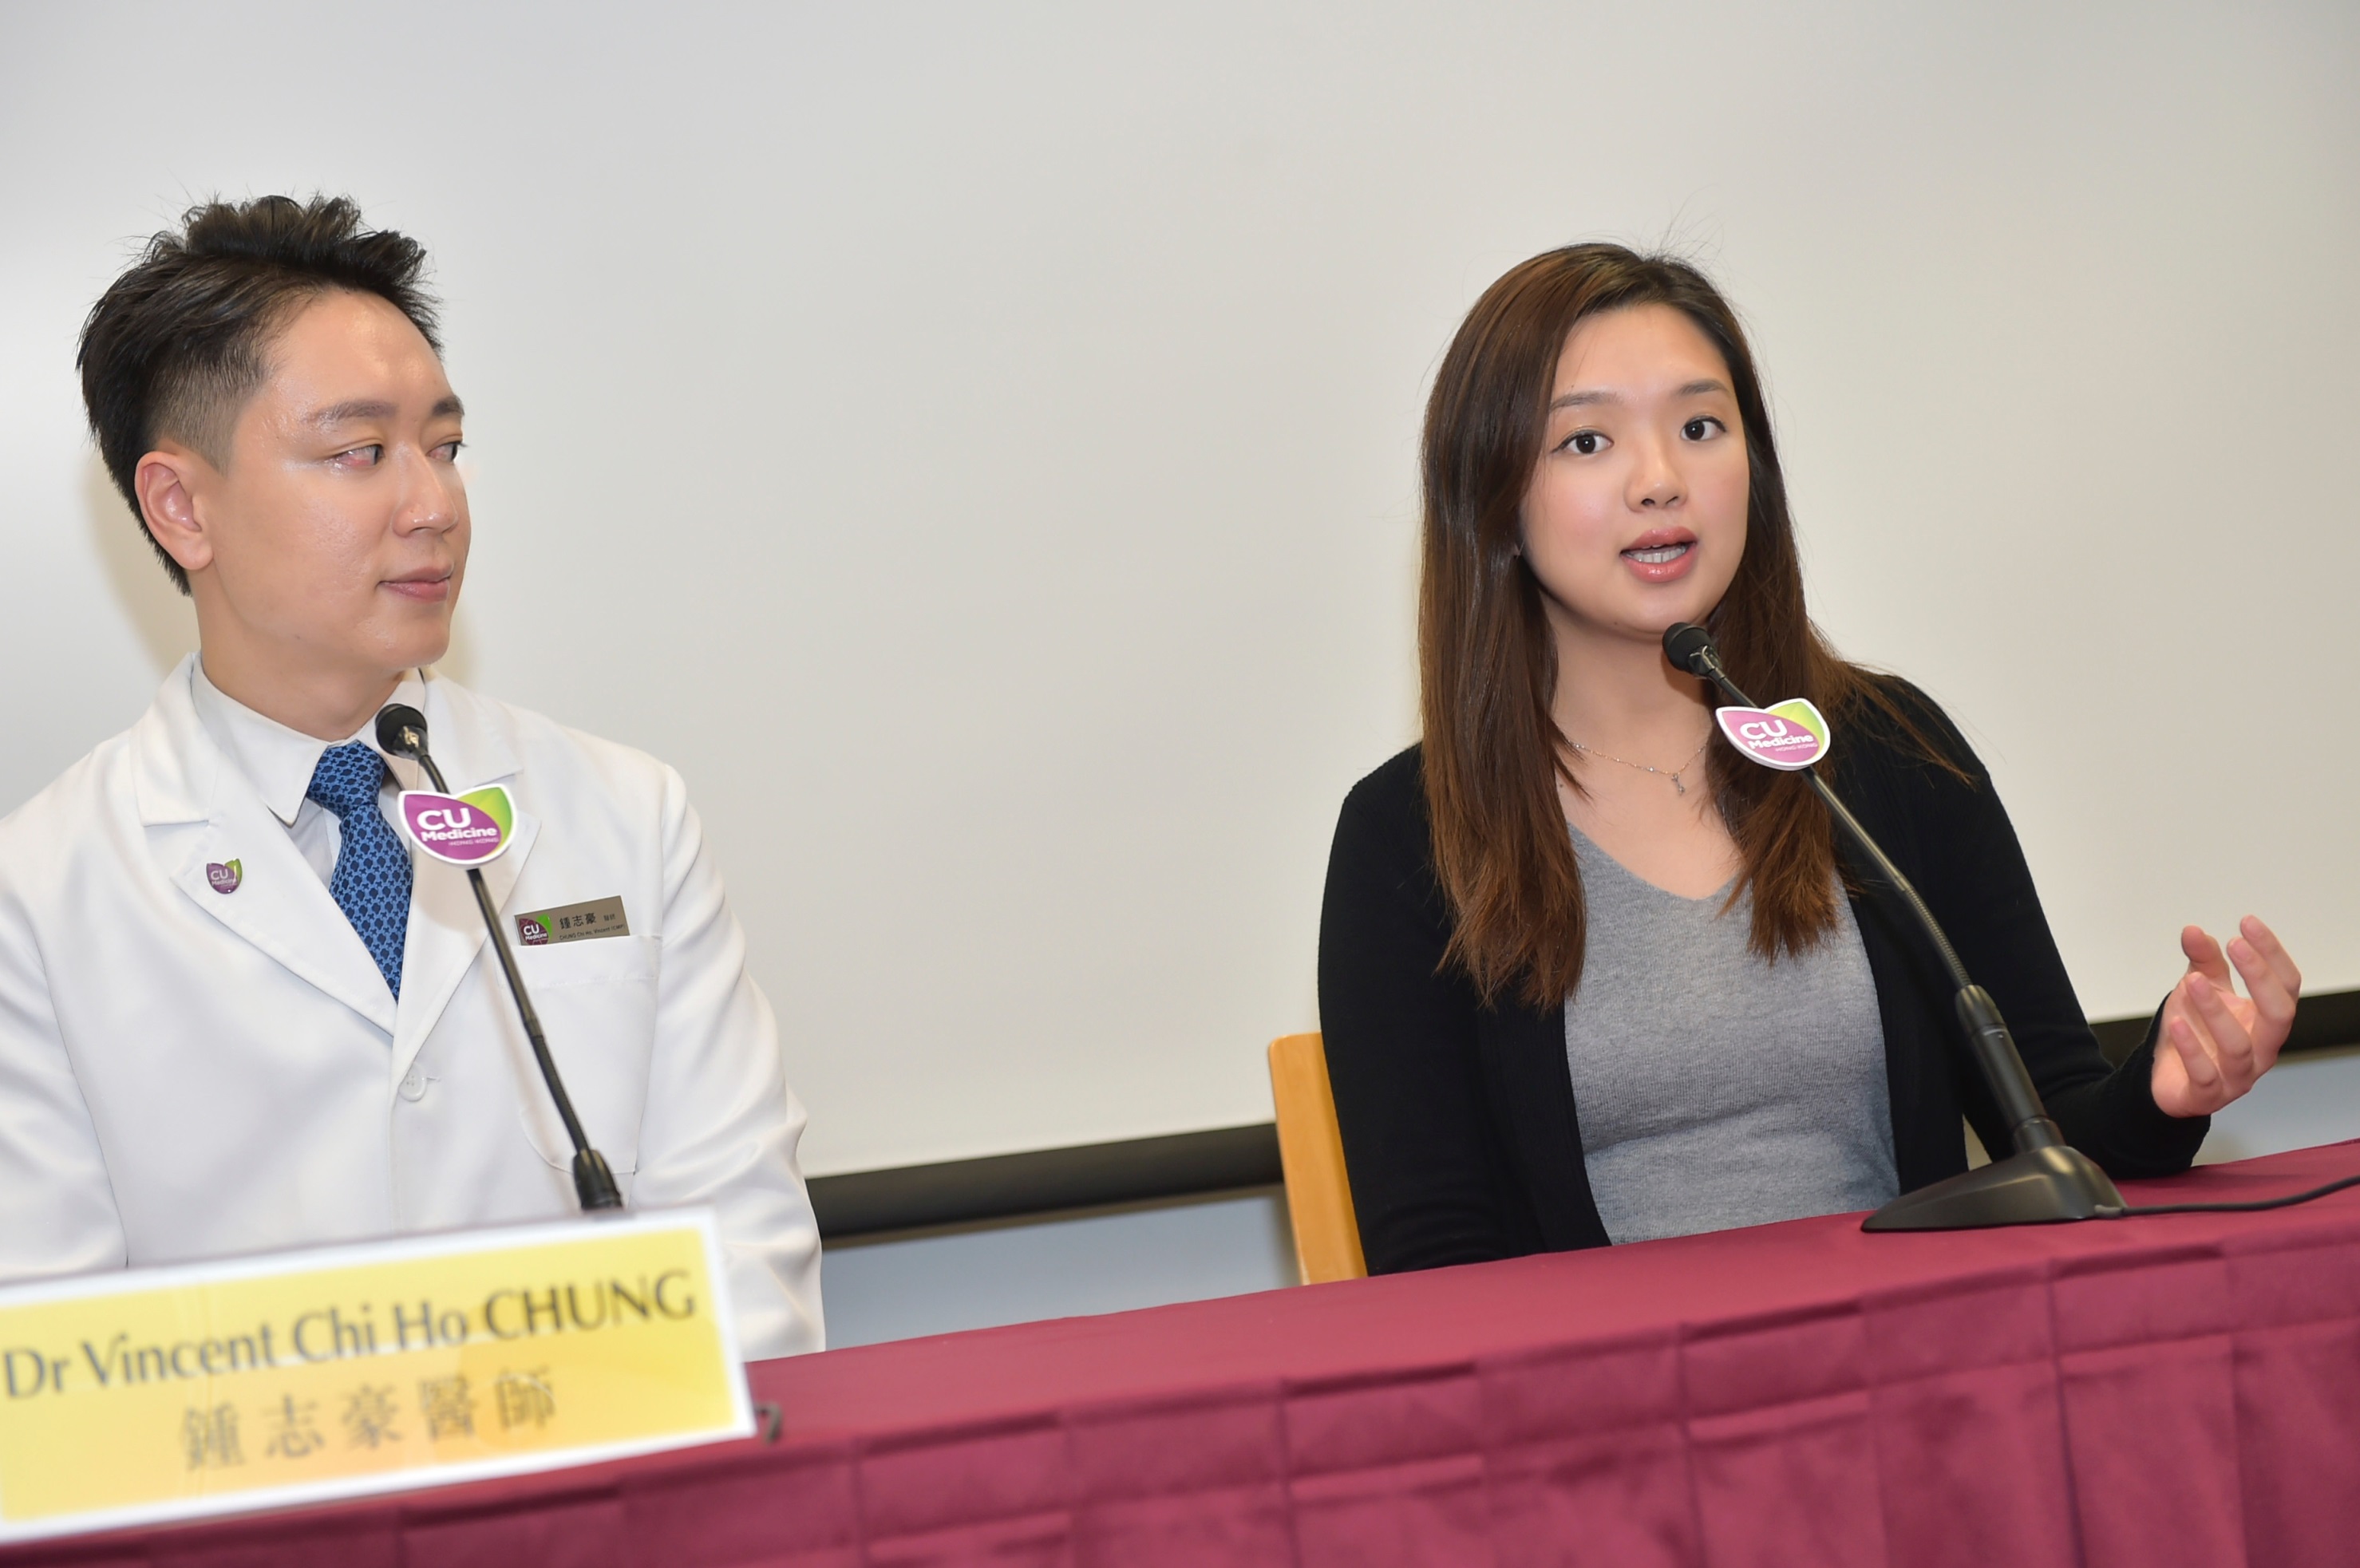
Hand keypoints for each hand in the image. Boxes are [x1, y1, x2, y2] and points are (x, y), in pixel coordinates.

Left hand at [2149, 916, 2299, 1117]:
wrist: (2165, 1078)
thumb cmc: (2195, 1031)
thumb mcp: (2199, 990)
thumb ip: (2202, 962)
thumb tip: (2193, 930)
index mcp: (2266, 1021)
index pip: (2287, 985)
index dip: (2272, 954)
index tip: (2247, 923)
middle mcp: (2261, 1049)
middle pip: (2279, 1015)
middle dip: (2260, 978)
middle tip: (2235, 945)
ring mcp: (2238, 1075)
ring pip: (2238, 1046)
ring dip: (2216, 1011)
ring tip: (2192, 981)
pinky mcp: (2207, 1095)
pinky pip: (2205, 1074)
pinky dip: (2191, 1048)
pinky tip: (2176, 1024)